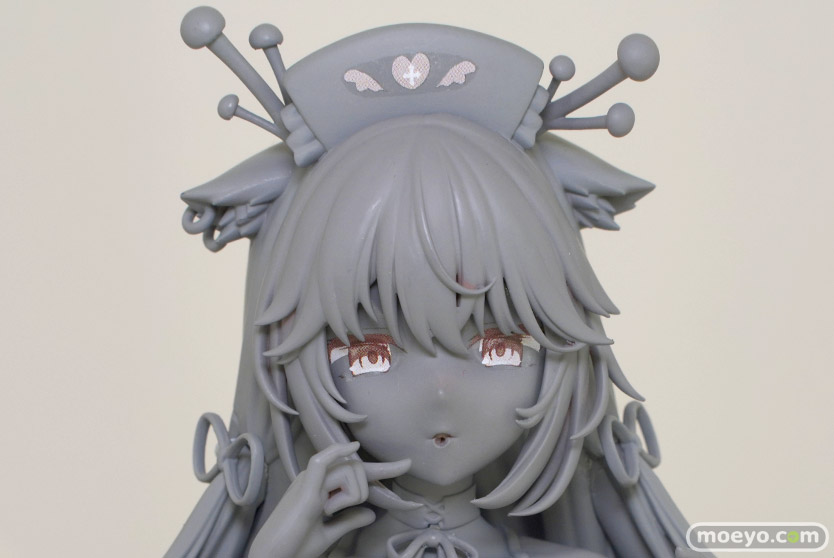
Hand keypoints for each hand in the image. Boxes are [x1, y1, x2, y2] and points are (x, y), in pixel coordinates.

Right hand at [248, 441, 409, 557]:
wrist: (270, 557)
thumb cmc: (294, 546)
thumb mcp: (328, 533)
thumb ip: (348, 521)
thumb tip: (371, 514)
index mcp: (319, 488)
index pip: (356, 472)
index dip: (383, 469)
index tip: (406, 465)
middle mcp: (314, 479)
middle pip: (356, 469)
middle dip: (360, 491)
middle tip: (334, 512)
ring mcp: (308, 481)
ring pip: (349, 470)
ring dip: (350, 495)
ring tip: (326, 512)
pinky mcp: (304, 489)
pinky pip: (323, 461)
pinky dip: (337, 453)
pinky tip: (353, 449)